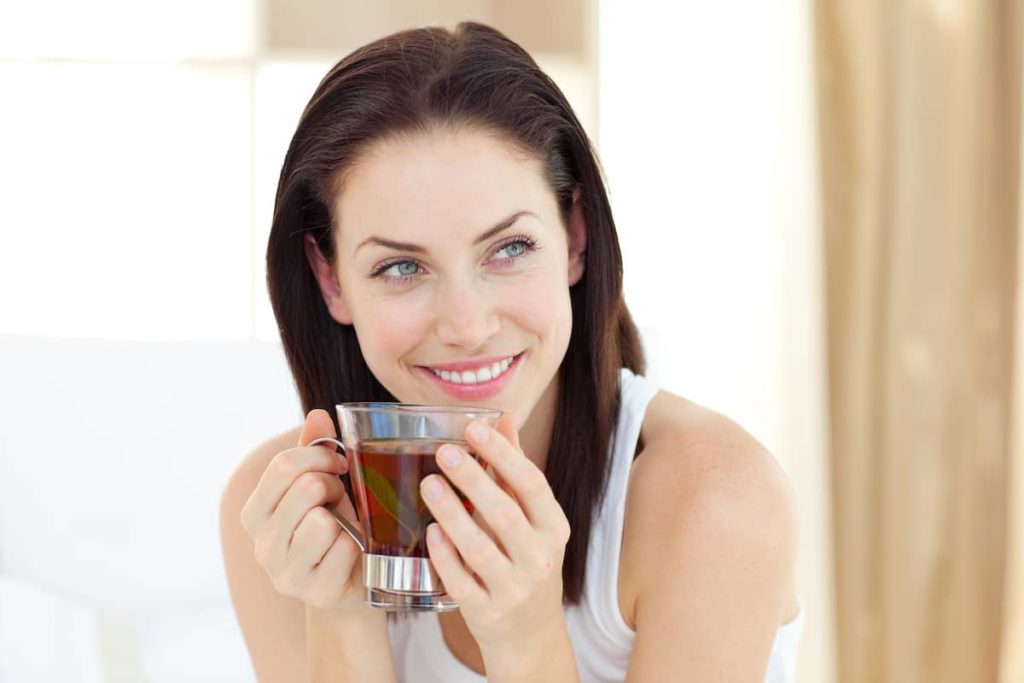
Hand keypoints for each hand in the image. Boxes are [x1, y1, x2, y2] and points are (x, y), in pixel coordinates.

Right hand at [239, 409, 365, 612]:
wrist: (350, 582)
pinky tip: (351, 554)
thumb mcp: (320, 486)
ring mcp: (285, 574)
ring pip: (323, 522)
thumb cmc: (334, 525)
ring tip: (345, 528)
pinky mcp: (316, 593)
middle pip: (307, 489)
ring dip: (346, 519)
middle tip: (341, 499)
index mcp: (254, 513)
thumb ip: (313, 451)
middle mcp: (261, 545)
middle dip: (334, 486)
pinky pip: (345, 549)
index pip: (283, 466)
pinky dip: (357, 546)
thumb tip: (317, 415)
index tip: (338, 464)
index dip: (319, 457)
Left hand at [420, 415, 571, 657]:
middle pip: (505, 515)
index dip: (504, 455)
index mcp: (554, 529)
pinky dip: (446, 556)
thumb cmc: (526, 562)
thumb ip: (514, 471)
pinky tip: (431, 532)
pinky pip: (461, 582)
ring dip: (452, 514)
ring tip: (429, 484)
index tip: (475, 429)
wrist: (530, 635)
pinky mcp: (487, 612)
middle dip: (473, 480)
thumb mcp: (532, 520)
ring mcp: (514, 589)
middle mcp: (539, 559)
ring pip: (480, 549)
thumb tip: (502, 420)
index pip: (533, 486)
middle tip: (444, 452)